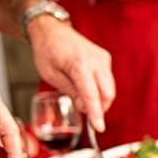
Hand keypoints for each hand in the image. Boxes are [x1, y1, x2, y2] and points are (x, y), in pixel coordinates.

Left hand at [28, 16, 114, 131]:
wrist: (52, 30)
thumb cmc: (47, 51)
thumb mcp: (51, 75)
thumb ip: (70, 91)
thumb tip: (85, 107)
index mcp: (79, 64)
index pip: (92, 94)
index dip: (96, 114)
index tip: (99, 127)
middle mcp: (95, 60)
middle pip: (107, 93)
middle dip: (99, 107)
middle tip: (82, 108)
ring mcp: (103, 58)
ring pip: (110, 89)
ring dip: (99, 99)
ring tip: (81, 96)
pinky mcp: (105, 59)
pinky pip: (108, 81)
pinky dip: (100, 90)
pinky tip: (86, 86)